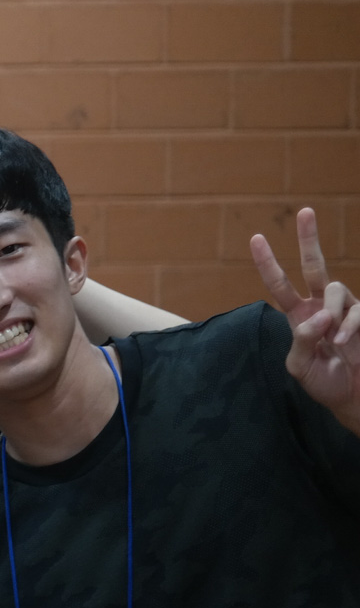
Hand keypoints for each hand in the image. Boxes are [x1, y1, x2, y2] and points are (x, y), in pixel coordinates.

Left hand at [252, 207, 359, 427]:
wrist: (353, 396)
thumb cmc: (323, 382)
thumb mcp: (300, 366)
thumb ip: (302, 341)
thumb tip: (317, 316)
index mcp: (298, 315)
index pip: (279, 284)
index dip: (268, 263)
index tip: (257, 238)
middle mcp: (321, 306)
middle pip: (313, 265)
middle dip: (309, 239)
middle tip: (305, 211)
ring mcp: (345, 309)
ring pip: (335, 288)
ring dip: (332, 313)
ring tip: (334, 341)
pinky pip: (357, 310)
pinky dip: (350, 328)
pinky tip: (343, 344)